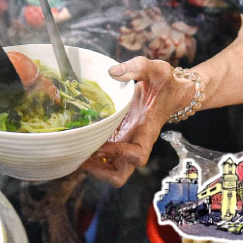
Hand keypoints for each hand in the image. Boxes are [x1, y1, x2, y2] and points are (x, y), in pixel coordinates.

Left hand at [79, 57, 199, 186]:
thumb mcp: (158, 69)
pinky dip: (91, 156)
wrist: (170, 92)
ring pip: (110, 171)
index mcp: (147, 131)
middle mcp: (135, 143)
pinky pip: (104, 158)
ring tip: (72, 152)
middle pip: (120, 175)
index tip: (101, 145)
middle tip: (78, 156)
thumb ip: (138, 67)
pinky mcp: (118, 139)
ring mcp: (126, 144)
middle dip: (99, 172)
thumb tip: (113, 72)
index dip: (119, 154)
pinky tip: (77, 141)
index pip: (137, 156)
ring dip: (92, 168)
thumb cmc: (165, 83)